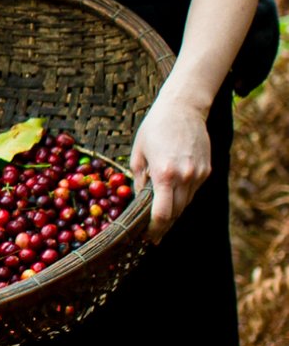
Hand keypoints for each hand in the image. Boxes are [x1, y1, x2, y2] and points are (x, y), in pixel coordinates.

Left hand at [130, 95, 210, 242]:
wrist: (183, 108)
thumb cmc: (155, 127)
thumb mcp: (139, 152)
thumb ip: (140, 180)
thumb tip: (140, 201)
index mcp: (164, 173)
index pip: (162, 214)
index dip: (154, 229)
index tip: (147, 237)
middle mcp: (185, 177)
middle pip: (175, 214)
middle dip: (163, 226)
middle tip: (152, 235)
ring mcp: (198, 175)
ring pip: (185, 204)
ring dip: (173, 212)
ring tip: (160, 218)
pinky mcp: (207, 171)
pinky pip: (193, 192)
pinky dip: (182, 197)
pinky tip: (173, 194)